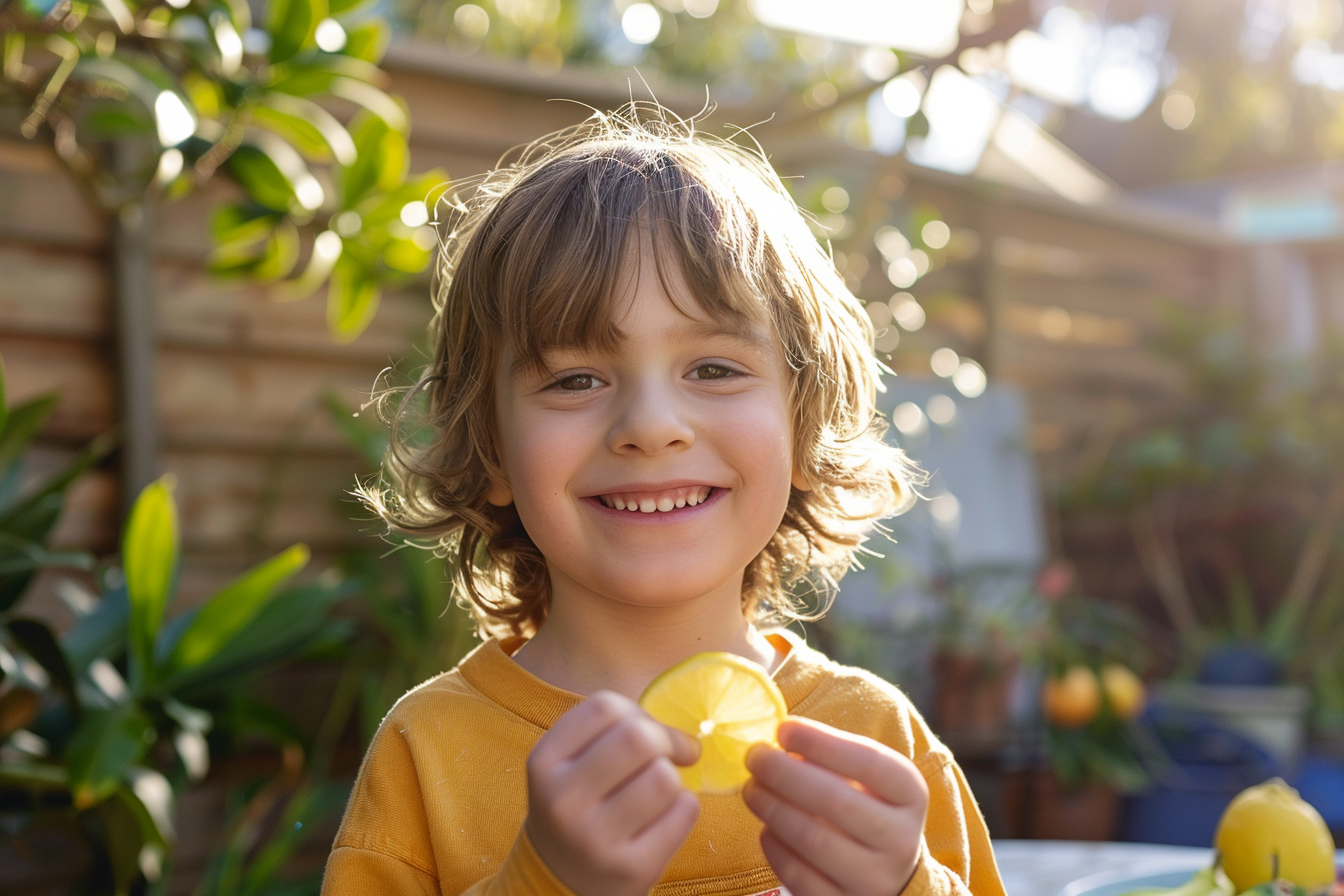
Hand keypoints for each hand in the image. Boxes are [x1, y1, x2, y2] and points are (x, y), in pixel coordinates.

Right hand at [525, 690, 701, 895]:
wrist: (559, 880)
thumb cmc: (579, 804)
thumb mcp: (570, 762)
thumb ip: (616, 732)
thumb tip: (690, 742)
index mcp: (544, 761)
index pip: (605, 707)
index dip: (638, 712)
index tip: (647, 731)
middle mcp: (563, 800)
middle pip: (638, 737)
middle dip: (665, 740)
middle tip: (668, 756)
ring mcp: (595, 839)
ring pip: (665, 777)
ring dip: (671, 779)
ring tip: (655, 794)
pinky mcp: (630, 869)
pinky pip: (684, 812)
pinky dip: (684, 808)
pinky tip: (663, 819)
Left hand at [743, 717, 927, 895]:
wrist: (889, 874)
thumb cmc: (868, 809)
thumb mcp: (868, 780)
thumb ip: (833, 758)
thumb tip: (779, 741)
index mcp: (911, 795)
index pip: (870, 762)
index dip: (822, 742)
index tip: (784, 728)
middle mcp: (900, 840)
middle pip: (835, 801)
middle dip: (784, 773)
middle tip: (755, 757)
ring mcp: (874, 879)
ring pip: (812, 840)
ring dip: (771, 807)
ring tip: (752, 788)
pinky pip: (798, 875)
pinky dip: (774, 845)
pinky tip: (766, 827)